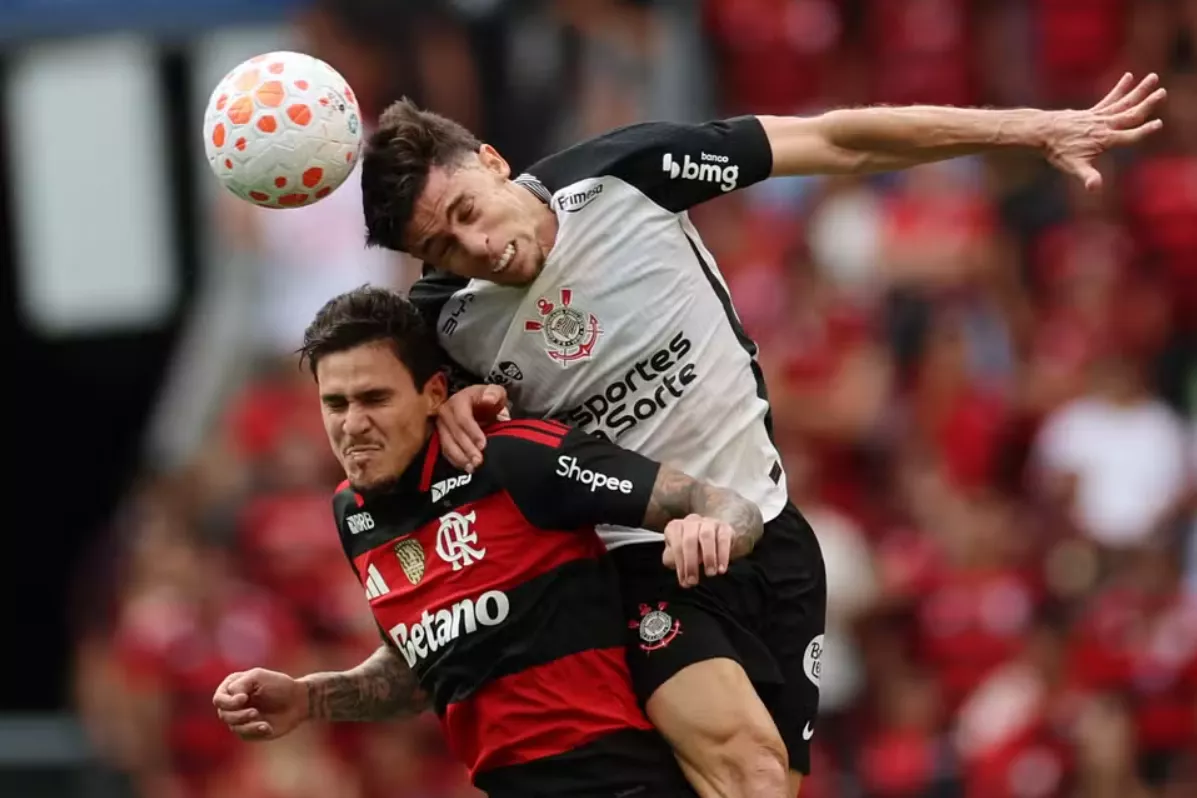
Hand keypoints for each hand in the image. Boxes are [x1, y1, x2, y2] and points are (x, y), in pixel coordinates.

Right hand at [213, 668, 308, 741]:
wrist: (298, 701)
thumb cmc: (279, 685)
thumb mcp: (258, 676)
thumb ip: (240, 684)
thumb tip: (232, 698)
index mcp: (233, 687)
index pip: (219, 699)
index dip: (228, 702)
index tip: (244, 698)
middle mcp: (233, 703)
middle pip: (223, 714)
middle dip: (238, 715)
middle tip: (255, 712)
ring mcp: (240, 717)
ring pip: (233, 726)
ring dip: (247, 725)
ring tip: (263, 723)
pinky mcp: (249, 730)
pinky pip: (244, 735)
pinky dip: (255, 731)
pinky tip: (268, 727)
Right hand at [436, 385, 508, 471]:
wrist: (478, 406)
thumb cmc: (487, 399)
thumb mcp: (495, 392)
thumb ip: (495, 393)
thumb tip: (489, 398)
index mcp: (458, 400)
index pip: (462, 417)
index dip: (472, 432)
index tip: (483, 445)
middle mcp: (445, 412)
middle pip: (453, 433)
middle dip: (467, 448)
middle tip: (479, 461)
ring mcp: (441, 425)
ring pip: (447, 444)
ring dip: (460, 458)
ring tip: (473, 467)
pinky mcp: (441, 437)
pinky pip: (445, 450)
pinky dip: (455, 461)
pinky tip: (466, 467)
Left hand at [662, 514, 735, 586]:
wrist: (713, 543)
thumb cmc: (691, 551)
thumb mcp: (677, 557)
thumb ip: (673, 561)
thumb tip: (680, 571)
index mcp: (675, 527)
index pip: (675, 545)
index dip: (680, 564)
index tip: (685, 582)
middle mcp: (690, 521)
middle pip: (689, 540)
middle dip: (691, 563)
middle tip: (694, 581)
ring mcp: (708, 522)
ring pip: (706, 536)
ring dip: (708, 557)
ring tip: (710, 573)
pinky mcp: (723, 527)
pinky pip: (723, 539)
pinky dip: (723, 555)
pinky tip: (722, 569)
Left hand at [1043, 72, 1165, 190]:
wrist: (1041, 132)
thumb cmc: (1058, 151)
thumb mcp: (1073, 166)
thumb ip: (1088, 176)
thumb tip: (1095, 188)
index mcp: (1104, 139)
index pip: (1130, 135)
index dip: (1144, 131)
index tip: (1158, 124)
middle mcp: (1104, 126)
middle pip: (1130, 113)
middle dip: (1147, 104)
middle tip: (1163, 92)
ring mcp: (1098, 117)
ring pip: (1123, 102)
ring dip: (1139, 91)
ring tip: (1153, 77)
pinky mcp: (1092, 112)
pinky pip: (1109, 99)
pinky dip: (1120, 88)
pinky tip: (1129, 77)